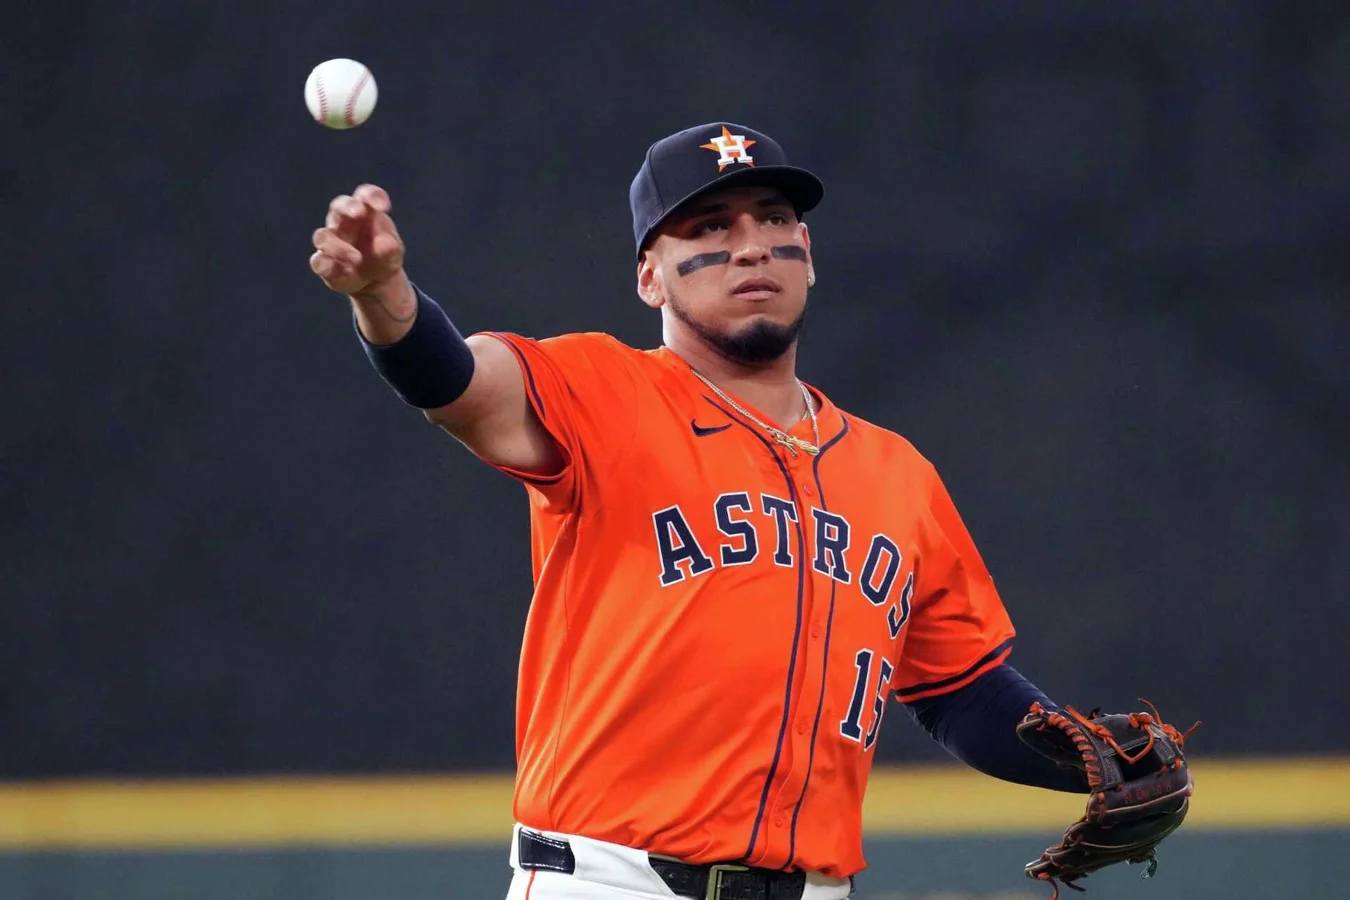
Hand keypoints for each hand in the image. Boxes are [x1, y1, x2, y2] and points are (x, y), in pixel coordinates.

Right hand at [310, 184, 406, 299]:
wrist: (376, 281)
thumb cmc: (383, 256)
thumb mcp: (393, 253)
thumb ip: (390, 247)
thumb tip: (384, 244)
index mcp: (365, 211)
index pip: (365, 195)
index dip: (372, 196)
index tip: (383, 207)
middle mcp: (343, 221)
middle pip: (338, 205)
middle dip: (347, 207)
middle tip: (359, 212)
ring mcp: (330, 241)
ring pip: (322, 236)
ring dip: (339, 247)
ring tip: (357, 259)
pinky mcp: (323, 263)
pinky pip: (318, 261)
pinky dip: (329, 267)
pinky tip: (347, 272)